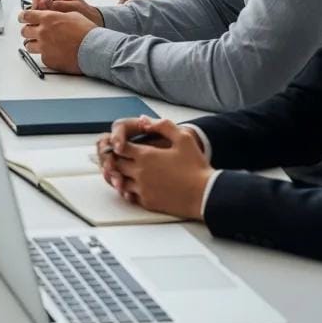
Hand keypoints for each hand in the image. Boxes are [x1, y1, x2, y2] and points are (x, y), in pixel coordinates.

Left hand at [19, 7, 96, 72]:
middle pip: (25, 31)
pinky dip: (46, 54)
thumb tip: (49, 11)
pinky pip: (42, 56)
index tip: (22, 18)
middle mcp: (43, 32)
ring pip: (29, 46)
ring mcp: (44, 47)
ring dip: (34, 43)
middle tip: (32, 31)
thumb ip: (56, 13)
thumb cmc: (86, 31)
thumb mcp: (72, 13)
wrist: (94, 49)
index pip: (26, 16)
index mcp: (48, 19)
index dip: (23, 16)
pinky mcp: (48, 60)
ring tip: (41, 43)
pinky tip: (55, 53)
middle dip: (28, 30)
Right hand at [27, 0, 102, 24]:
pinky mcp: (50, 12)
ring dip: (39, 19)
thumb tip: (44, 2)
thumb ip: (58, 5)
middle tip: (42, 23)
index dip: (36, 5)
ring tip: (46, 26)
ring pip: (36, 11)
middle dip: (36, 13)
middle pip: (35, 2)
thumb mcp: (73, 8)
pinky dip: (43, 22)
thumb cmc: (86, 13)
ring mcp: (49, 4)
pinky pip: (41, 16)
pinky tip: (48, 28)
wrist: (93, 21)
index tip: (38, 15)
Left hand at [96, 117, 210, 219]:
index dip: (116, 143)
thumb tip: (143, 120)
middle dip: (114, 158)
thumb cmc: (196, 168)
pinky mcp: (147, 202)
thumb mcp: (184, 138)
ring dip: (118, 174)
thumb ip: (162, 125)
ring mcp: (142, 188)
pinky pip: (128, 195)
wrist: (206, 195)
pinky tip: (131, 185)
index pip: (119, 147)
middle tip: (116, 156)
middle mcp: (140, 172)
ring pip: (119, 180)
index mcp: (145, 155)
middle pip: (116, 163)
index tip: (120, 143)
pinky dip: (126, 189)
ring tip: (121, 170)